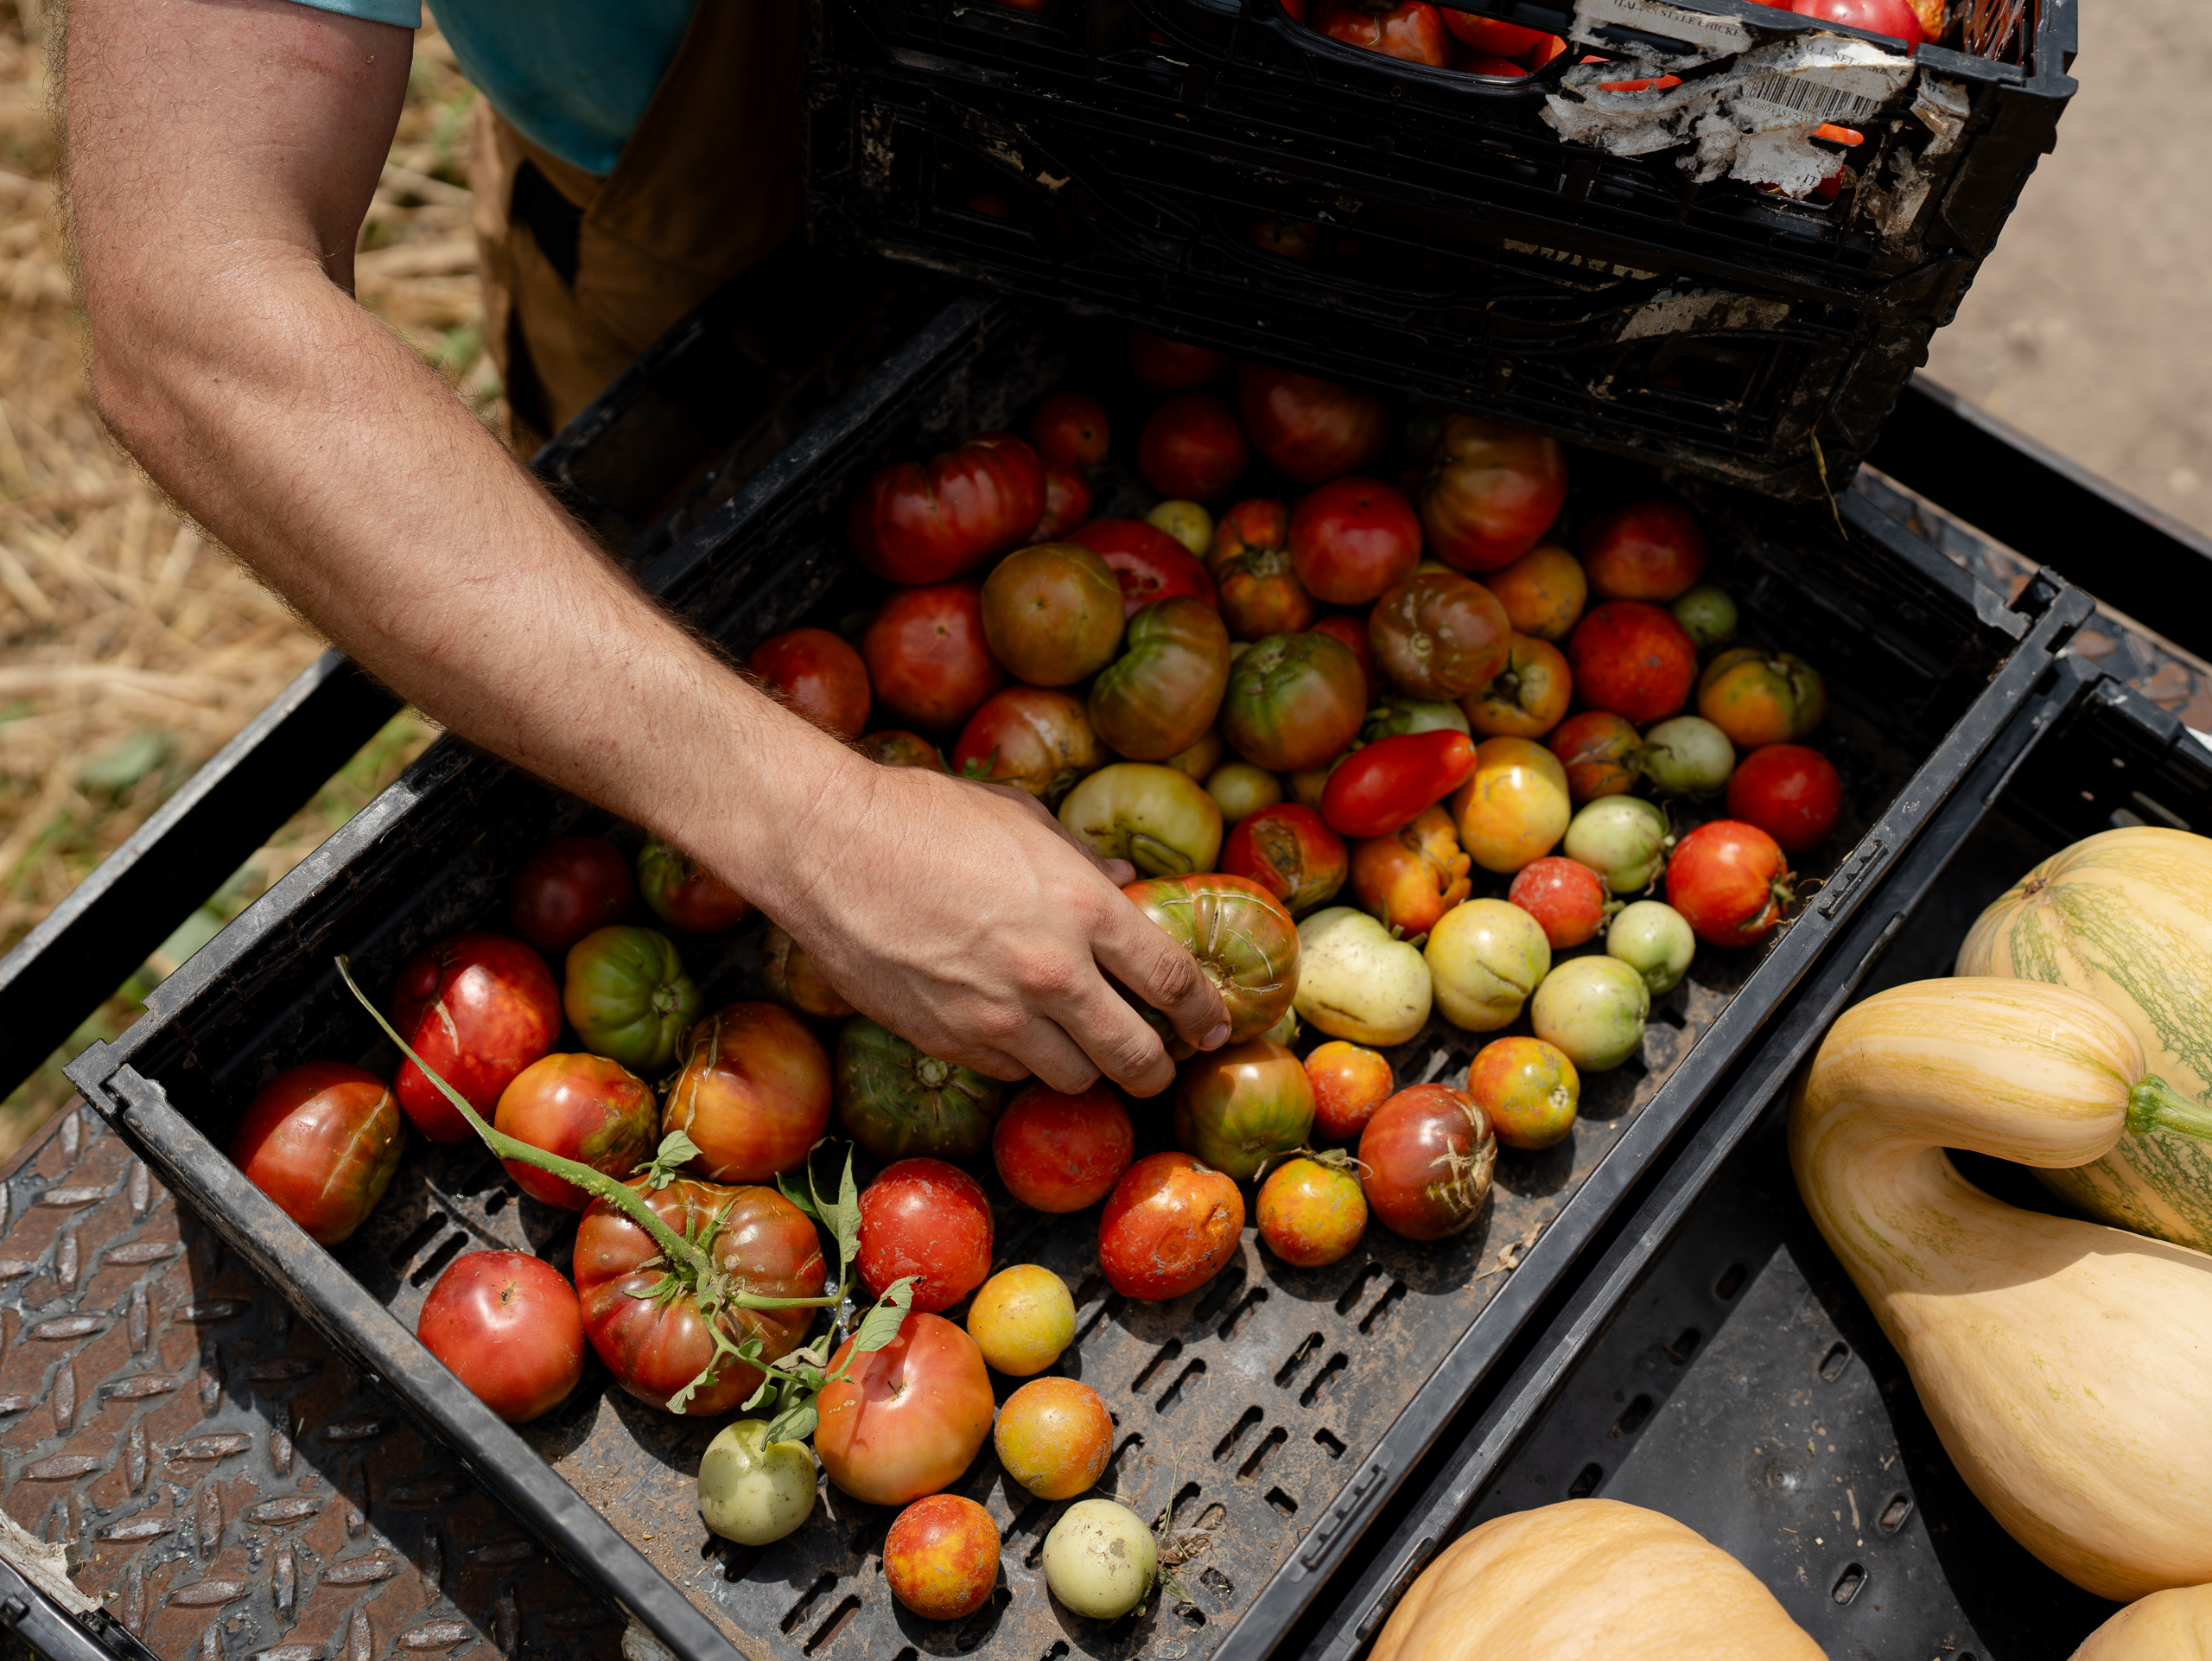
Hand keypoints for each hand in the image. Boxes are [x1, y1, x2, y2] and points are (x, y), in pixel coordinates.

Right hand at [752, 756, 1228, 1096]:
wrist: (829, 847)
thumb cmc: (924, 816)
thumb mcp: (1022, 818)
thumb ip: (1082, 859)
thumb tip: (1123, 880)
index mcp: (1084, 908)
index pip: (1172, 981)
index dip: (1203, 1013)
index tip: (1212, 1027)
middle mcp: (1053, 973)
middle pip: (1135, 1054)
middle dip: (1157, 1066)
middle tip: (1159, 1063)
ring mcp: (999, 1017)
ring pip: (1075, 1078)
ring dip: (1087, 1067)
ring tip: (1083, 1050)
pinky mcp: (949, 1042)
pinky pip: (1009, 1074)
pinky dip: (1024, 1063)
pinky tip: (1016, 1036)